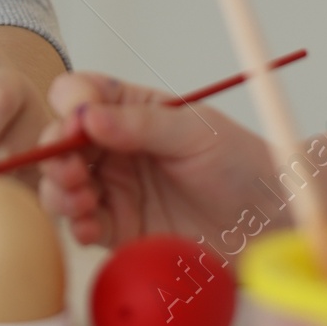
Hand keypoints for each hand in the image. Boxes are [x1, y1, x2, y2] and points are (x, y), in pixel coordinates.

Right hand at [35, 71, 280, 252]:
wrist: (272, 221)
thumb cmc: (242, 164)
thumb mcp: (195, 132)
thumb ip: (140, 124)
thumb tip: (87, 117)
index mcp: (131, 110)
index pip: (81, 95)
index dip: (71, 105)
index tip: (79, 121)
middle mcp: (116, 148)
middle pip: (61, 141)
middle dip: (55, 153)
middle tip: (71, 169)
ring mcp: (116, 189)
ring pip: (63, 185)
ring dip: (58, 190)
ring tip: (79, 199)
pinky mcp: (121, 230)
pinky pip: (84, 226)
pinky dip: (76, 225)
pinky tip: (87, 226)